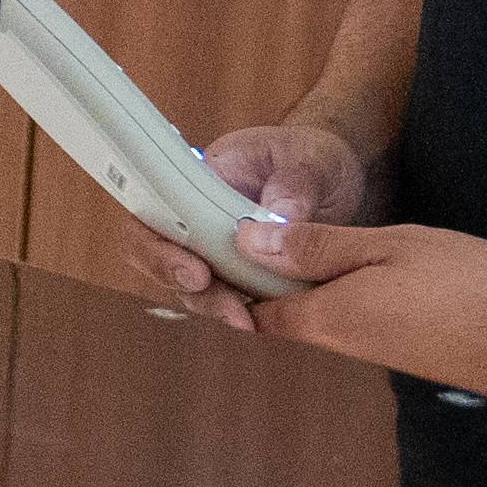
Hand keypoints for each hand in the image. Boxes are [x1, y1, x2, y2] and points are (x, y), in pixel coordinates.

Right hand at [110, 118, 373, 324]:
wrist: (333, 177)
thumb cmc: (310, 158)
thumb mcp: (309, 163)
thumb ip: (293, 190)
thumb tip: (281, 223)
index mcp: (197, 179)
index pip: (153, 213)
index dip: (162, 249)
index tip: (198, 274)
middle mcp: (193, 217)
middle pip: (164, 260)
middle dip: (191, 291)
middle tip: (232, 312)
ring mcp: (212, 250)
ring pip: (193, 290)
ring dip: (218, 310)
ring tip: (253, 327)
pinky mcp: (237, 277)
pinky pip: (226, 302)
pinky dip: (243, 318)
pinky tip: (268, 328)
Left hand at [239, 207, 486, 407]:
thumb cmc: (469, 286)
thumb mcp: (389, 247)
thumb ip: (318, 247)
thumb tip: (248, 240)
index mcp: (327, 317)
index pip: (253, 307)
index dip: (231, 276)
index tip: (224, 236)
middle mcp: (341, 342)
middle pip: (280, 314)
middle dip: (262, 277)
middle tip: (261, 225)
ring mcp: (372, 350)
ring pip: (316, 315)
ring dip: (303, 281)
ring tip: (304, 233)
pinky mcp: (400, 350)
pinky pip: (349, 320)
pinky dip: (339, 291)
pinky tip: (356, 259)